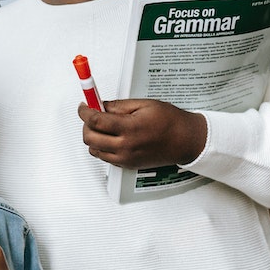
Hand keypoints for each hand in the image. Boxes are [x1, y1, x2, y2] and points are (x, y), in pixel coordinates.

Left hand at [76, 98, 207, 170]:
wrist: (186, 140)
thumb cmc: (170, 122)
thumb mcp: (144, 105)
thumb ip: (118, 106)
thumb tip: (100, 105)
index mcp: (129, 128)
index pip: (95, 120)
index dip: (84, 111)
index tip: (83, 105)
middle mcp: (125, 146)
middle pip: (89, 137)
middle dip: (86, 124)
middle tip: (92, 115)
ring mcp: (126, 158)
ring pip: (94, 150)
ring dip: (93, 137)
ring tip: (102, 127)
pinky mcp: (128, 165)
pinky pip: (105, 158)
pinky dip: (102, 147)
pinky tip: (110, 137)